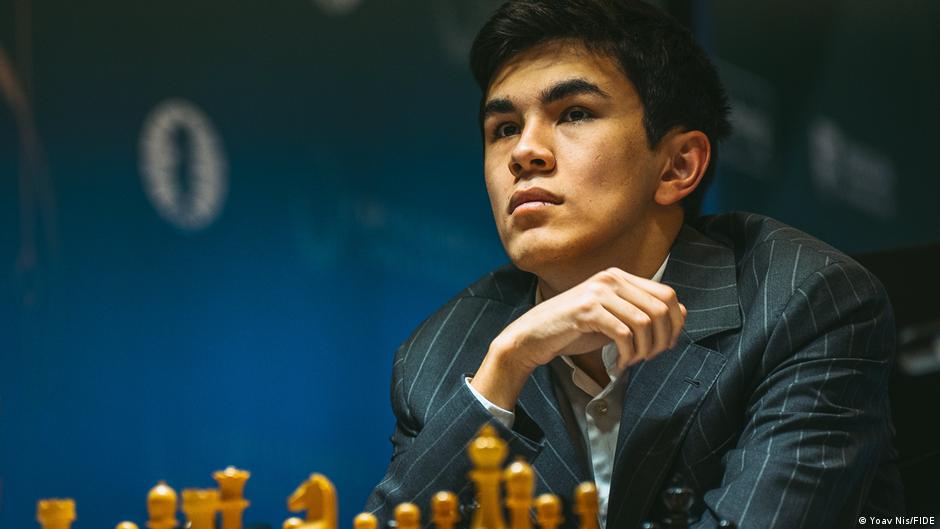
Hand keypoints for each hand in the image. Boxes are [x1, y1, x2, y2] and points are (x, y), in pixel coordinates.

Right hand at [471, 268, 685, 408]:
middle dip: (662, 338)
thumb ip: (642, 313)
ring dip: (644, 349)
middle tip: (650, 356)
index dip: (674, 322)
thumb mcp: (613, 318)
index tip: (666, 344)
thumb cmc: (574, 329)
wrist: (534, 335)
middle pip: (660, 307)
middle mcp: (610, 278)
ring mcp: (598, 292)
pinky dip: (627, 353)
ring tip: (632, 360)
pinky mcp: (586, 310)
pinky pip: (623, 333)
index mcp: (618, 277)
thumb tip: (682, 313)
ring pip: (644, 322)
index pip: (666, 294)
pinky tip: (619, 363)